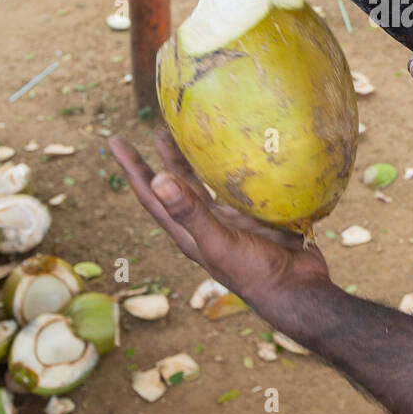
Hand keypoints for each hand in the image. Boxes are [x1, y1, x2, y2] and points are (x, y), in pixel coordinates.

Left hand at [108, 128, 331, 304]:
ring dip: (198, 157)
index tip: (115, 141)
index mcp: (188, 230)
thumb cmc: (254, 272)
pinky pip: (240, 183)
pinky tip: (243, 146)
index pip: (151, 195)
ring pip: (208, 180)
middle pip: (177, 183)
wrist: (297, 287)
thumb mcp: (217, 242)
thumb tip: (157, 179)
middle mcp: (206, 221)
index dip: (132, 169)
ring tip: (192, 130)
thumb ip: (190, 213)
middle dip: (163, 156)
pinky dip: (236, 164)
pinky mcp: (257, 212)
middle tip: (155, 125)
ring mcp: (232, 217)